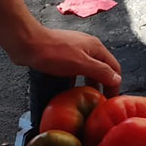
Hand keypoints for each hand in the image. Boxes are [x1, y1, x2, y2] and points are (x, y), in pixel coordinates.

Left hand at [7, 25, 121, 96]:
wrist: (28, 43)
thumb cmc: (53, 53)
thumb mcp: (81, 65)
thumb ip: (101, 72)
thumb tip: (117, 80)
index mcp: (96, 47)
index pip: (114, 67)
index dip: (115, 84)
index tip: (110, 101)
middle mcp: (88, 46)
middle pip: (102, 68)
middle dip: (102, 85)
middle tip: (98, 102)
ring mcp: (75, 49)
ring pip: (88, 68)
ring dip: (89, 83)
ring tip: (85, 98)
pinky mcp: (62, 53)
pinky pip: (75, 68)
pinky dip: (76, 79)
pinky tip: (69, 88)